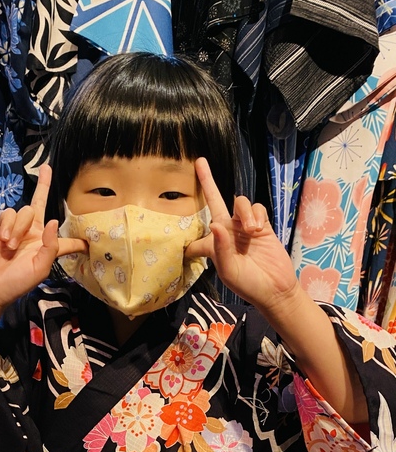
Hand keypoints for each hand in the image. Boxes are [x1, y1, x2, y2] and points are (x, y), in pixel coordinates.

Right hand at [0, 164, 85, 318]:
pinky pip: (9, 213)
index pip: (66, 241)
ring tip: (10, 246)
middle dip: (44, 186)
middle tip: (46, 168)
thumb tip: (54, 221)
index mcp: (47, 247)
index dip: (77, 240)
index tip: (89, 238)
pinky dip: (9, 224)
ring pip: (26, 211)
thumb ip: (50, 247)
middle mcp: (33, 234)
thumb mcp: (39, 269)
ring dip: (20, 227)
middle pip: (41, 205)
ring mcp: (17, 229)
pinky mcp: (0, 226)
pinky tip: (4, 239)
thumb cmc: (16, 283)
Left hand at [185, 158, 298, 316]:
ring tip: (252, 230)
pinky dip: (256, 214)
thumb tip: (215, 224)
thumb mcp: (229, 271)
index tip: (177, 237)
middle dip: (208, 181)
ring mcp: (245, 226)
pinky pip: (256, 208)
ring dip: (245, 212)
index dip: (188, 240)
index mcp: (214, 245)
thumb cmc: (248, 284)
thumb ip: (220, 249)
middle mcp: (227, 231)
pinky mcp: (263, 224)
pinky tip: (258, 229)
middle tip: (200, 162)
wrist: (275, 288)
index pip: (196, 239)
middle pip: (215, 201)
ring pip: (240, 202)